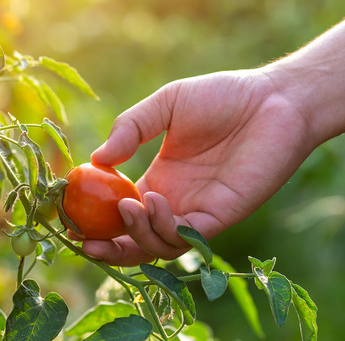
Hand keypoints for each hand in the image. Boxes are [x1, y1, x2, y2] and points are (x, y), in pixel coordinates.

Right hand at [82, 68, 311, 265]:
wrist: (274, 99)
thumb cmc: (223, 97)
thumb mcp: (167, 104)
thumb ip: (132, 127)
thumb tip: (96, 158)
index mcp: (160, 180)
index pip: (122, 213)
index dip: (96, 221)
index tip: (70, 217)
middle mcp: (177, 202)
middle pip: (135, 240)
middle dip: (108, 248)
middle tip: (84, 242)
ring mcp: (199, 212)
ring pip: (159, 246)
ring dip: (137, 234)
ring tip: (129, 205)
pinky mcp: (222, 216)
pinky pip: (187, 238)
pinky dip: (165, 228)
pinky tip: (153, 202)